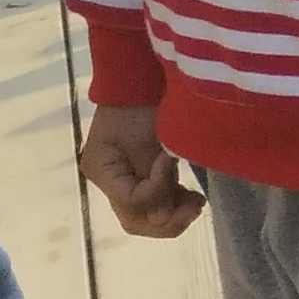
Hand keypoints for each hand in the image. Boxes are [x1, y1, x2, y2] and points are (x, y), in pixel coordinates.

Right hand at [79, 104, 203, 237]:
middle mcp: (109, 181)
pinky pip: (156, 200)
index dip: (157, 190)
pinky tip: (193, 198)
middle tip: (194, 207)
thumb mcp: (147, 137)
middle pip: (134, 218)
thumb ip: (154, 177)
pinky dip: (174, 201)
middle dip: (166, 219)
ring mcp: (125, 180)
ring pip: (147, 214)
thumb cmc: (142, 102)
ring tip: (197, 202)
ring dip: (174, 213)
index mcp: (101, 169)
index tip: (170, 162)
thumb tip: (160, 219)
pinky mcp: (142, 175)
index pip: (130, 201)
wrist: (143, 78)